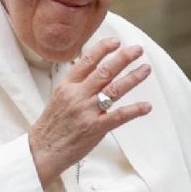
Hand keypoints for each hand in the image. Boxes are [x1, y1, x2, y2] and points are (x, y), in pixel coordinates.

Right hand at [29, 37, 151, 187]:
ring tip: (145, 69)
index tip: (116, 41)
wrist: (43, 150)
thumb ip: (75, 83)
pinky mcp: (95, 128)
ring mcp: (86, 111)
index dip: (103, 49)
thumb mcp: (58, 97)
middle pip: (104, 71)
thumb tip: (91, 67)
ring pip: (114, 89)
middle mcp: (77, 95)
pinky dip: (134, 110)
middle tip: (137, 50)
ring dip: (132, 78)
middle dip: (123, 58)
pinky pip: (118, 116)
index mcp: (66, 85)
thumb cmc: (52, 125)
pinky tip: (146, 106)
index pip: (87, 61)